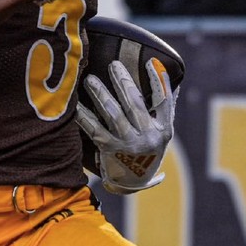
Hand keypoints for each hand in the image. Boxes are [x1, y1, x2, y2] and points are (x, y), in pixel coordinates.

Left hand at [75, 59, 175, 193]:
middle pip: (134, 104)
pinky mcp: (110, 150)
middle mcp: (147, 138)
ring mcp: (128, 145)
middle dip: (123, 82)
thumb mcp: (162, 134)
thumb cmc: (147, 151)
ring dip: (101, 94)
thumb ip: (165, 109)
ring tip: (90, 80)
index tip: (151, 62)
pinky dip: (85, 116)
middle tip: (113, 65)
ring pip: (113, 114)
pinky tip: (76, 105)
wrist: (133, 182)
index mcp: (163, 131)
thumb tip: (168, 80)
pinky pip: (95, 129)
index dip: (159, 82)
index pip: (163, 102)